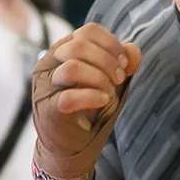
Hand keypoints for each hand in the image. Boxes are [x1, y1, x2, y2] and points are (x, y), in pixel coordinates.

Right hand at [31, 24, 141, 179]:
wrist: (71, 148)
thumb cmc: (89, 111)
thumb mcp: (110, 82)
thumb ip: (122, 63)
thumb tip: (134, 50)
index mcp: (63, 51)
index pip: (88, 31)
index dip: (111, 43)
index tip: (124, 63)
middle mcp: (49, 64)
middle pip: (79, 45)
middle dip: (108, 61)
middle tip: (120, 78)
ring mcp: (45, 87)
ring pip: (71, 67)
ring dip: (99, 79)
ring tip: (110, 93)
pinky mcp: (48, 109)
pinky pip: (68, 97)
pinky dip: (92, 97)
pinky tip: (103, 102)